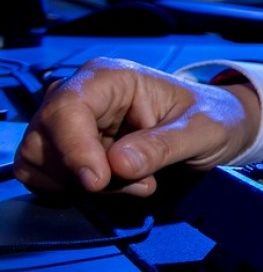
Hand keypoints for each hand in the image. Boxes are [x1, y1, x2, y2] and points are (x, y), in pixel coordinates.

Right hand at [11, 58, 259, 197]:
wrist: (214, 129)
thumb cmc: (211, 117)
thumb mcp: (202, 129)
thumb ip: (163, 146)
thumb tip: (117, 164)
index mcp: (108, 78)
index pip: (66, 109)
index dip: (74, 148)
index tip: (97, 181)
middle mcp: (78, 96)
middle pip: (43, 140)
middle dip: (83, 173)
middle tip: (139, 183)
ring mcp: (66, 126)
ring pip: (39, 164)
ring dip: (84, 187)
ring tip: (139, 183)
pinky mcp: (65, 152)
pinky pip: (47, 180)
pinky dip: (78, 193)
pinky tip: (121, 187)